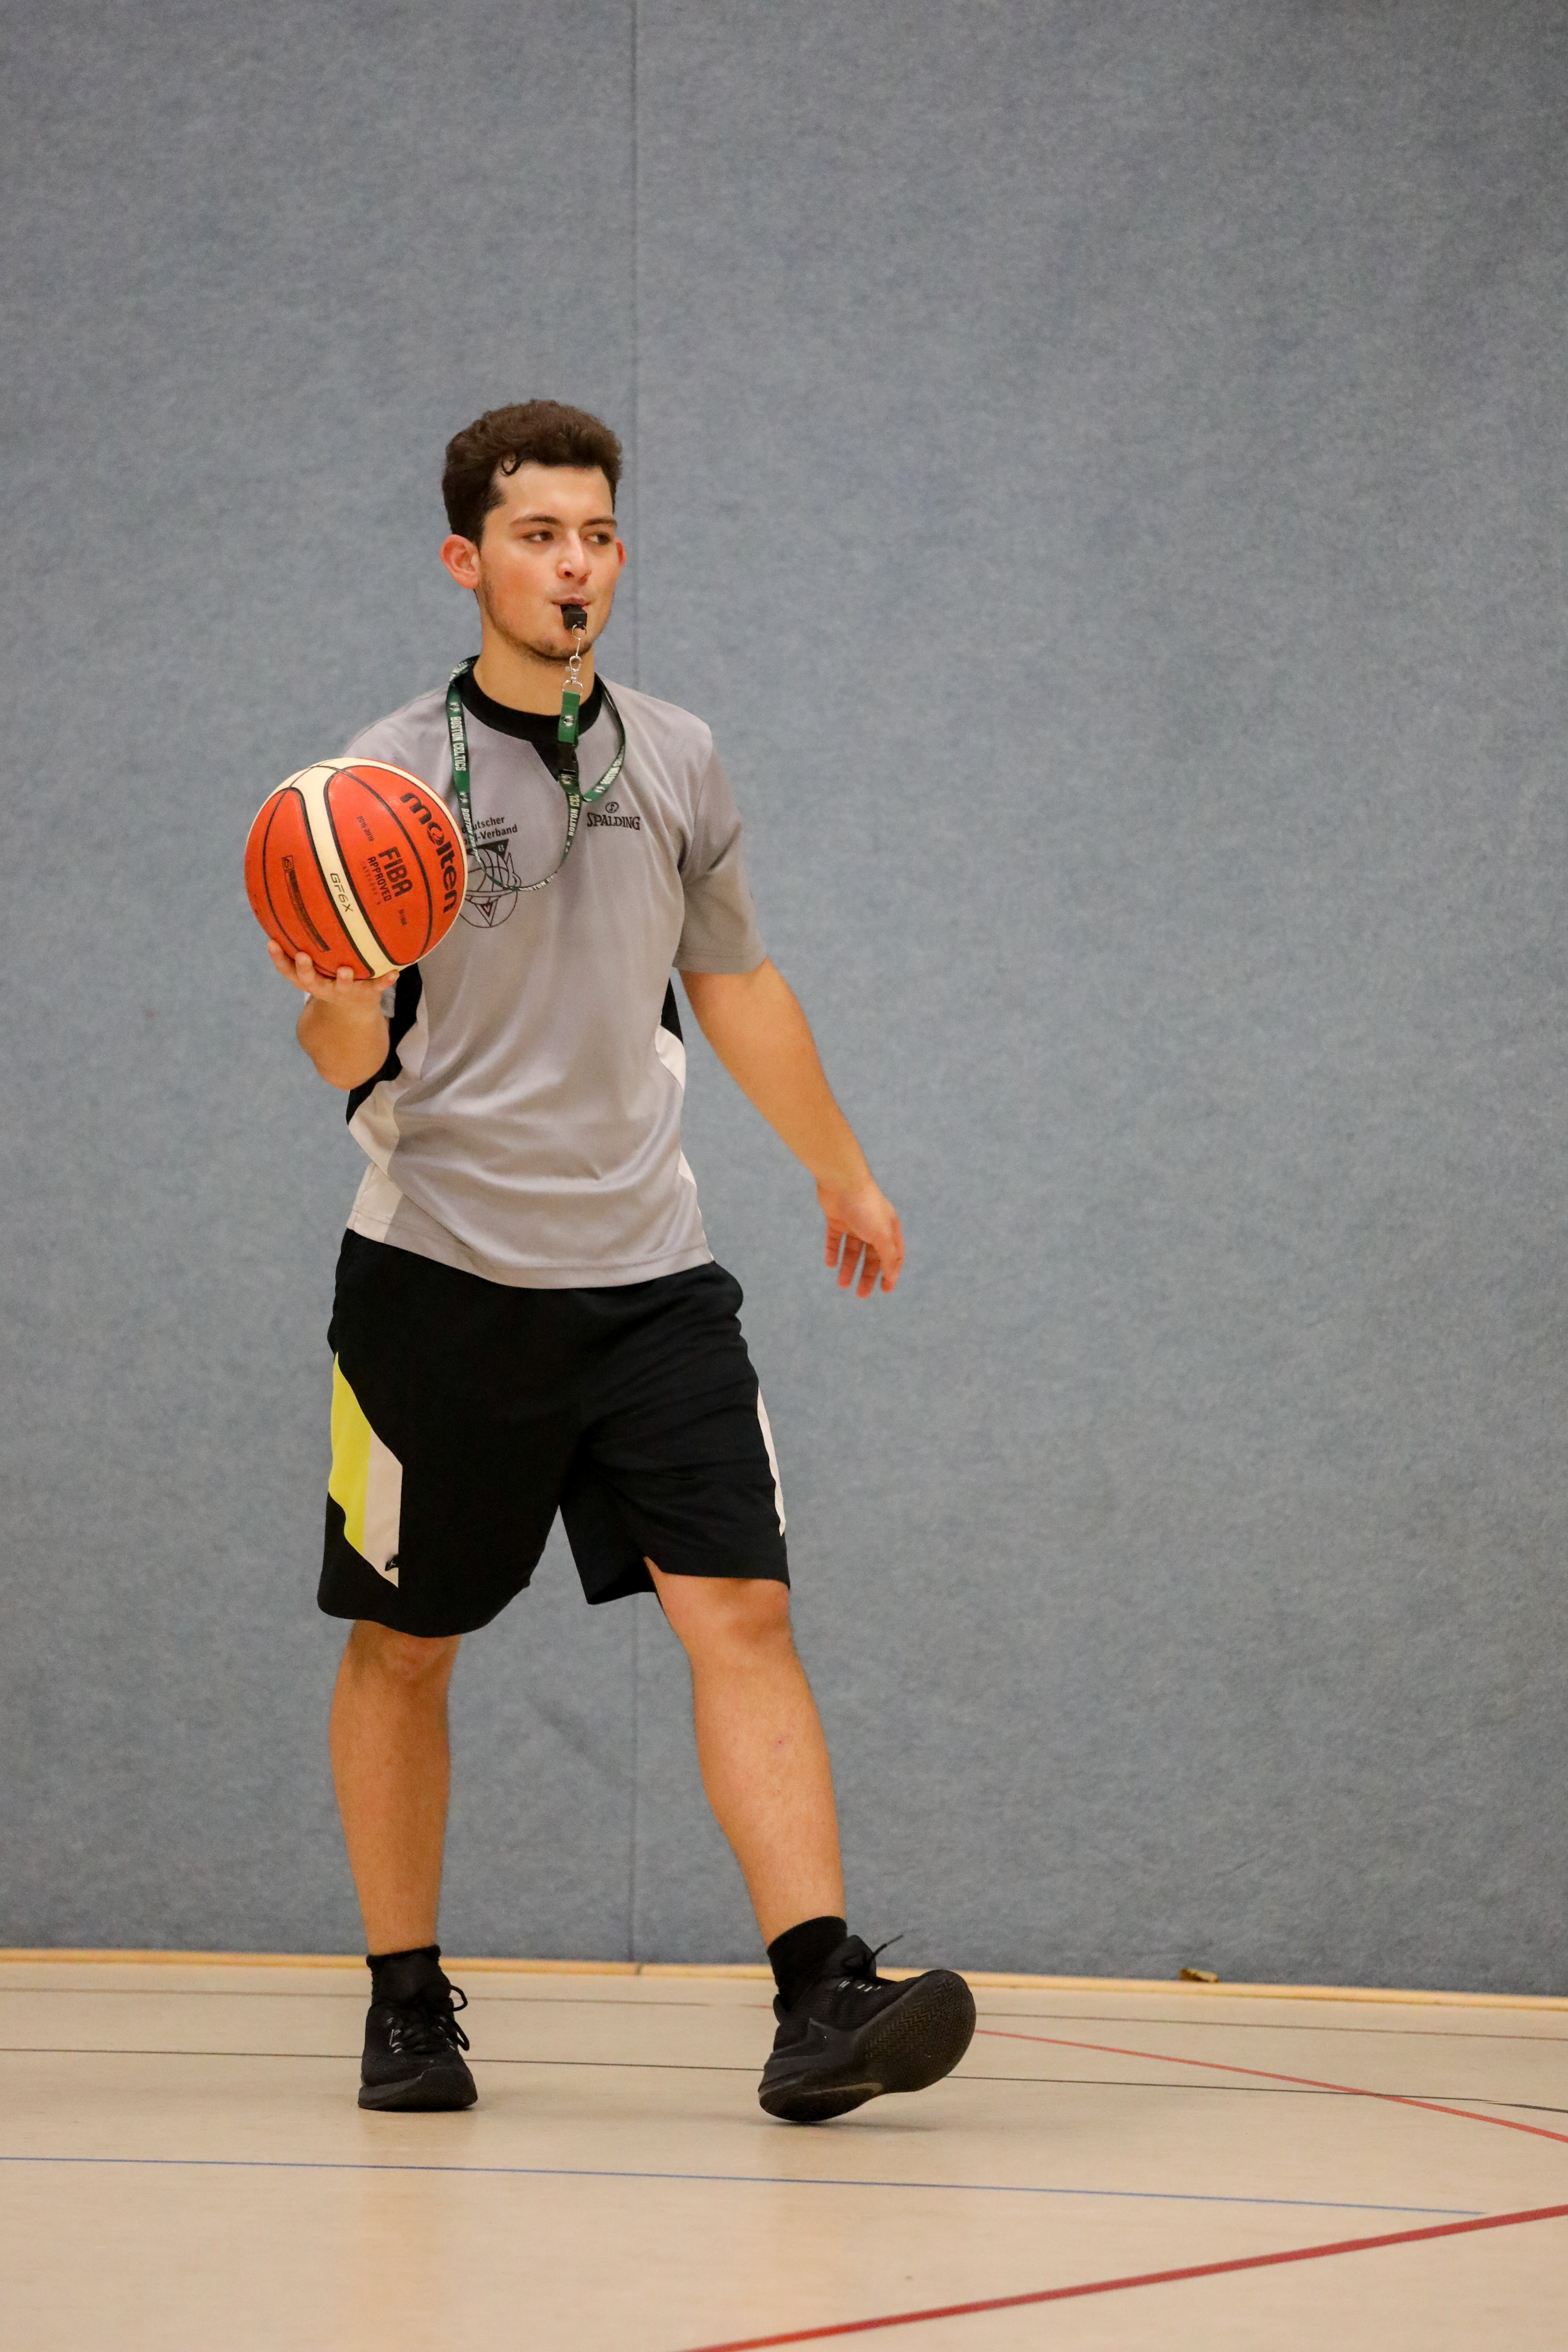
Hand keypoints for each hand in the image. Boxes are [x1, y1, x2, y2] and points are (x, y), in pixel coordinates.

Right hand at [266, 939, 387, 1019]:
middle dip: (305, 969)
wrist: (355, 1007)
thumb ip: (307, 940)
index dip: (278, 957)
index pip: (287, 969)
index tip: (271, 942)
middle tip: (304, 956)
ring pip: (341, 987)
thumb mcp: (316, 962)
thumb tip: (293, 900)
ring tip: (345, 970)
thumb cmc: (329, 975)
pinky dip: (384, 981)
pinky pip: (376, 987)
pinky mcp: (367, 993)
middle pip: (309, 980)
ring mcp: (345, 991)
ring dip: (343, 980)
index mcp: (308, 978)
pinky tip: (394, 973)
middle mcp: (323, 987)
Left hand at [818, 1175, 903, 1297]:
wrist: (841, 1181)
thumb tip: (892, 1275)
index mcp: (888, 1229)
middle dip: (867, 1276)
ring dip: (848, 1267)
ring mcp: (854, 1222)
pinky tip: (830, 1264)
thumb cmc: (866, 1207)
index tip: (885, 1290)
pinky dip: (833, 1251)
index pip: (893, 1256)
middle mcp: (872, 1226)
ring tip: (842, 1284)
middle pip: (871, 1256)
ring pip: (852, 1250)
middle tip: (861, 1295)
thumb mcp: (882, 1235)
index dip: (890, 1273)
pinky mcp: (836, 1218)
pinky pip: (835, 1239)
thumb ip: (888, 1256)